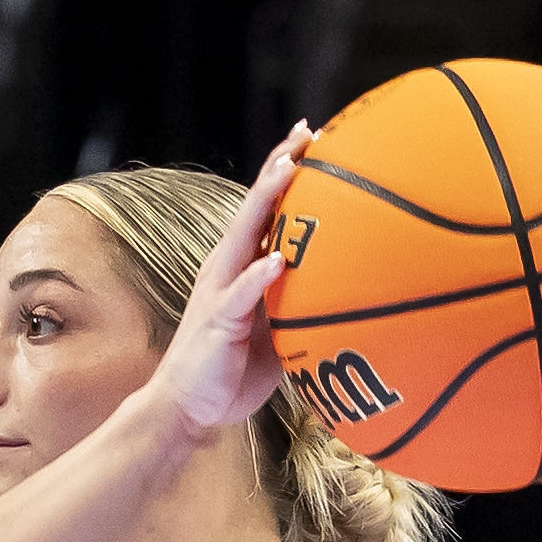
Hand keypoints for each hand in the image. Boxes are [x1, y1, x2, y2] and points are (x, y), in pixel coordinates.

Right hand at [149, 129, 306, 441]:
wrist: (188, 409)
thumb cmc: (235, 372)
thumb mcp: (278, 331)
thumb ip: (303, 305)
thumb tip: (353, 295)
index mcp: (243, 265)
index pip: (266, 208)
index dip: (288, 170)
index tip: (317, 137)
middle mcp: (228, 267)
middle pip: (256, 205)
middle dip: (280, 166)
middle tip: (308, 132)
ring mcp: (220, 290)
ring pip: (244, 235)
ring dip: (266, 201)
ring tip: (290, 170)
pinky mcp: (217, 321)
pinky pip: (240, 295)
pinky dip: (259, 276)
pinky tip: (277, 260)